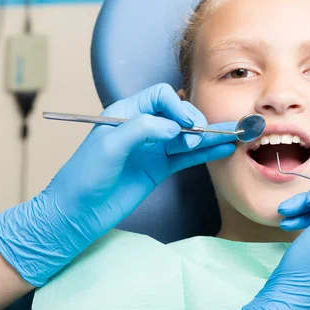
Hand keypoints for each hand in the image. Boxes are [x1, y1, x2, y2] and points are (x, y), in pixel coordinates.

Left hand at [0, 83, 236, 286]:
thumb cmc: (84, 176)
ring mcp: (153, 148)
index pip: (160, 97)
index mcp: (126, 112)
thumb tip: (175, 127)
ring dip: (207, 136)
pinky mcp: (160, 168)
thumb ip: (142, 129)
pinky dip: (205, 154)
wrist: (78, 212)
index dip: (177, 106)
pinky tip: (223, 149)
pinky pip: (187, 157)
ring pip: (187, 136)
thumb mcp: (110, 146)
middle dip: (194, 122)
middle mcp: (143, 127)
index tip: (186, 124)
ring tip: (231, 135)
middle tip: (200, 136)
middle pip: (178, 114)